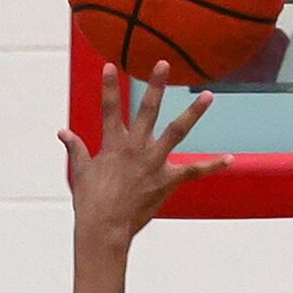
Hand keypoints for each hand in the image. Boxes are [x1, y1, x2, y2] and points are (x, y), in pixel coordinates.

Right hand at [60, 62, 230, 244]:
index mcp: (112, 143)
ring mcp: (153, 162)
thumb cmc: (91, 202)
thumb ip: (75, 148)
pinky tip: (229, 159)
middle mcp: (135, 147)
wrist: (104, 227)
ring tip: (208, 96)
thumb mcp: (80, 172)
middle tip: (164, 64)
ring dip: (193, 113)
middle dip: (156, 85)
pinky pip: (194, 171)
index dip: (109, 86)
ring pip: (176, 131)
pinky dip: (212, 166)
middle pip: (148, 110)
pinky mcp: (167, 180)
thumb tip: (63, 132)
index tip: (111, 65)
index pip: (109, 108)